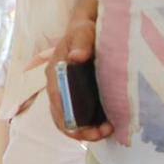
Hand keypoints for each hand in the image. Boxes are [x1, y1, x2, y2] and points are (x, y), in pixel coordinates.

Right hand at [42, 20, 110, 141]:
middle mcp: (57, 88)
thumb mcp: (83, 31)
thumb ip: (81, 41)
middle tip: (103, 133)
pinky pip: (81, 116)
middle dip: (81, 131)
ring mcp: (68, 94)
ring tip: (108, 130)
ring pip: (71, 120)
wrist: (89, 30)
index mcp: (54, 74)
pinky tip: (107, 124)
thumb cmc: (84, 31)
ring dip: (88, 130)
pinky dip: (92, 124)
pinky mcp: (78, 96)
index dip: (70, 121)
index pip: (57, 104)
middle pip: (62, 118)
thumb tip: (76, 56)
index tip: (90, 129)